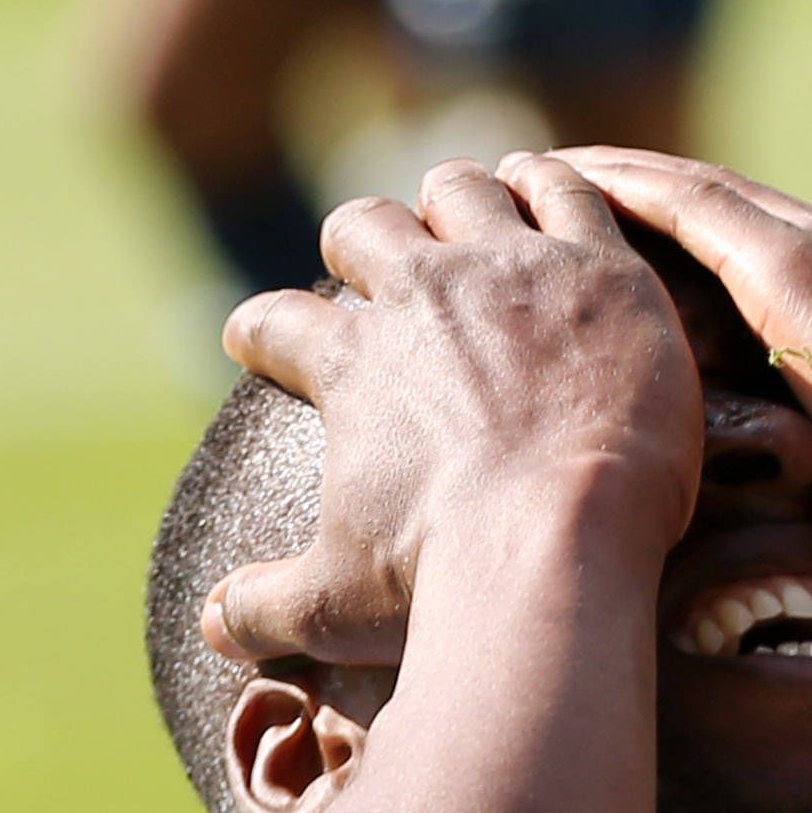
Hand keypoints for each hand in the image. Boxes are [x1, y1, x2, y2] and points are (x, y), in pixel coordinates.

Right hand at [203, 156, 699, 668]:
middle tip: (371, 264)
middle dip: (361, 242)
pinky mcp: (598, 268)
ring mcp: (510, 269)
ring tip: (461, 210)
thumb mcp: (333, 605)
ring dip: (453, 198)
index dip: (259, 330)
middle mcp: (420, 294)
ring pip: (460, 188)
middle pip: (367, 227)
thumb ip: (265, 606)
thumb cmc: (442, 582)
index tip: (253, 339)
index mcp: (352, 362)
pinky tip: (548, 191)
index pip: (277, 323)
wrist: (556, 550)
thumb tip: (213, 627)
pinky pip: (565, 190)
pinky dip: (550, 185)